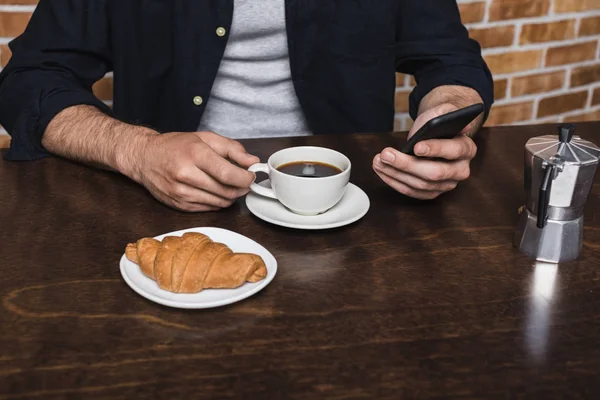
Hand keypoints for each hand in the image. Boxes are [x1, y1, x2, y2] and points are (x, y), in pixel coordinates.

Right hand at [134, 131, 259, 211]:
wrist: (144, 158)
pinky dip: (217, 201)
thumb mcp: (205, 138)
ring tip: (230, 185)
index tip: (251, 175)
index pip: (228, 174)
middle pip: (226, 191)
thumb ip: (232, 148)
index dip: (245, 178)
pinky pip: (209, 208)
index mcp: (194, 154)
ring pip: (220, 202)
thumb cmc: (175, 146)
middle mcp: (186, 174)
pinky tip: (215, 191)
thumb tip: (252, 161)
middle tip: (244, 181)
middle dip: (241, 188)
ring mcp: (181, 193)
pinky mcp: (179, 205)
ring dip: (231, 196)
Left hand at [373, 103, 477, 199]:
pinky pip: (411, 191)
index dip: (435, 149)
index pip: (454, 151)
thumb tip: (462, 125)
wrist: (435, 135)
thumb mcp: (442, 112)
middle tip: (386, 154)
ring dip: (395, 173)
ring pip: (420, 185)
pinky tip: (382, 170)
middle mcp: (460, 170)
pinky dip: (394, 181)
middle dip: (407, 164)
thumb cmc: (437, 124)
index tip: (415, 147)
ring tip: (378, 160)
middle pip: (434, 173)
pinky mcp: (432, 192)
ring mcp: (446, 184)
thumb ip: (448, 113)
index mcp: (467, 149)